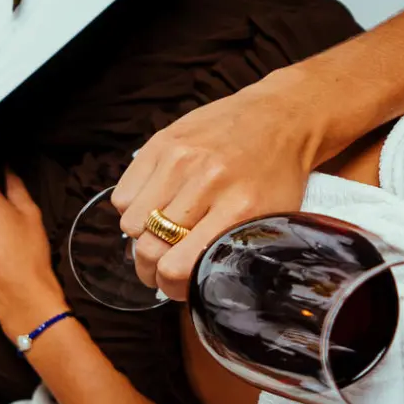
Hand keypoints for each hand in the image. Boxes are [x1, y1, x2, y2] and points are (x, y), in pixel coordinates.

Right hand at [110, 72, 322, 298]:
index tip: (174, 286)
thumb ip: (233, 251)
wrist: (279, 117)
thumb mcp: (272, 220)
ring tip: (158, 233)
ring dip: (141, 236)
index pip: (177, 266)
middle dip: (149, 268)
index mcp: (240, 210)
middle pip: (149, 248)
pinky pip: (123, 195)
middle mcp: (206, 183)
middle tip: (157, 269)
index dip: (170, 286)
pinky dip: (133, 208)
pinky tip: (155, 204)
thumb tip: (193, 285)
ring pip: (130, 223)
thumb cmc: (277, 175)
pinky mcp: (160, 143)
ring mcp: (179, 160)